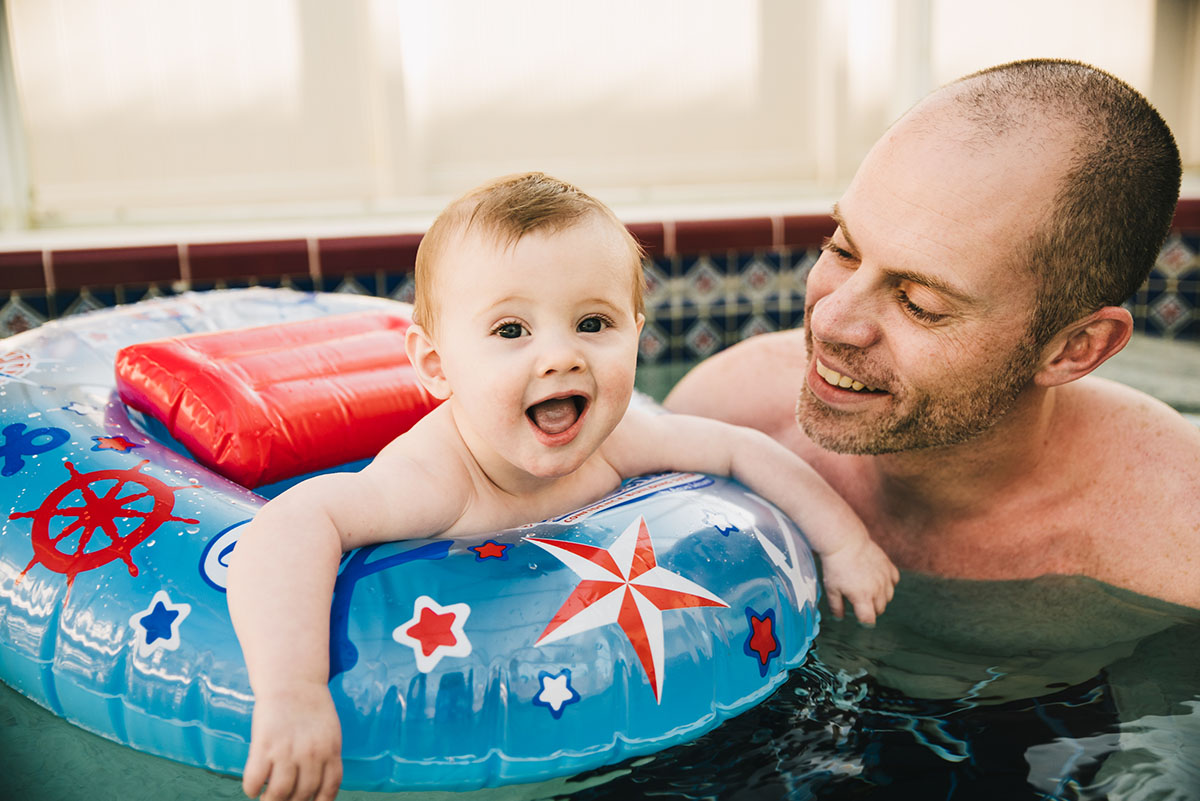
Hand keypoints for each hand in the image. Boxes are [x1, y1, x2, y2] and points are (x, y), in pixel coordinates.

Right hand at [242, 683, 342, 800]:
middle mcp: (311, 754)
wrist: (292, 679)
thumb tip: (317, 783)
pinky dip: (251, 788)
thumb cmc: (310, 706)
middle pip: (302, 794)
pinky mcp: (264, 744)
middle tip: (281, 799)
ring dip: (271, 800)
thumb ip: (326, 755)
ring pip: (279, 793)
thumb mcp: (330, 731)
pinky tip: (252, 786)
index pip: (329, 788)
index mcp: (330, 750)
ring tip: (266, 798)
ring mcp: (287, 750)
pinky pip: (255, 779)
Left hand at [820, 537, 899, 625]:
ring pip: (888, 597)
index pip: (869, 620)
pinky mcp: (889, 567)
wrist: (845, 542)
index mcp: (862, 597)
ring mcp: (885, 578)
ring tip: (867, 589)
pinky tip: (878, 579)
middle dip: (870, 609)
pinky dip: (888, 583)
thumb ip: (836, 606)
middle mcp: (877, 589)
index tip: (860, 619)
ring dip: (880, 597)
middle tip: (859, 601)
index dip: (864, 622)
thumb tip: (839, 618)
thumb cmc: (836, 566)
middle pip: (879, 609)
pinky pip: (894, 581)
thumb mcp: (832, 588)